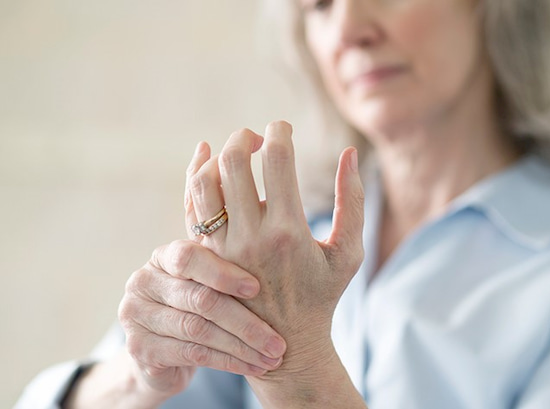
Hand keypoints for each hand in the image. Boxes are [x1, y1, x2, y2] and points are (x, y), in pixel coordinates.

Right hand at [117, 238, 286, 402]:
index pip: (189, 257)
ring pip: (199, 331)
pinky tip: (252, 366)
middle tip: (278, 341)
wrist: (162, 351)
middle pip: (199, 300)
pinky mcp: (140, 348)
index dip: (224, 273)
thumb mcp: (209, 279)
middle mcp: (143, 281)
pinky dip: (228, 361)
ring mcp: (136, 316)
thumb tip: (274, 225)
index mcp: (163, 256)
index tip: (257, 289)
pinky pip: (193, 354)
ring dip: (242, 347)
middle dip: (246, 322)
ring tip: (272, 356)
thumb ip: (229, 257)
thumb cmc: (197, 305)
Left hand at [186, 121, 364, 404]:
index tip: (284, 127)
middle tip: (260, 137)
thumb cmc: (322, 297)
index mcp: (288, 230)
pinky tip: (207, 160)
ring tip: (238, 152)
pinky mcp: (205, 255)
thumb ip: (352, 201)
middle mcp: (250, 235)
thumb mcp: (348, 253)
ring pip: (206, 181)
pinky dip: (195, 177)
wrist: (282, 345)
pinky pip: (191, 206)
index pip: (278, 160)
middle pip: (234, 162)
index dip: (280, 132)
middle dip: (246, 137)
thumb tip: (349, 153)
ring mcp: (222, 246)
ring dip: (219, 155)